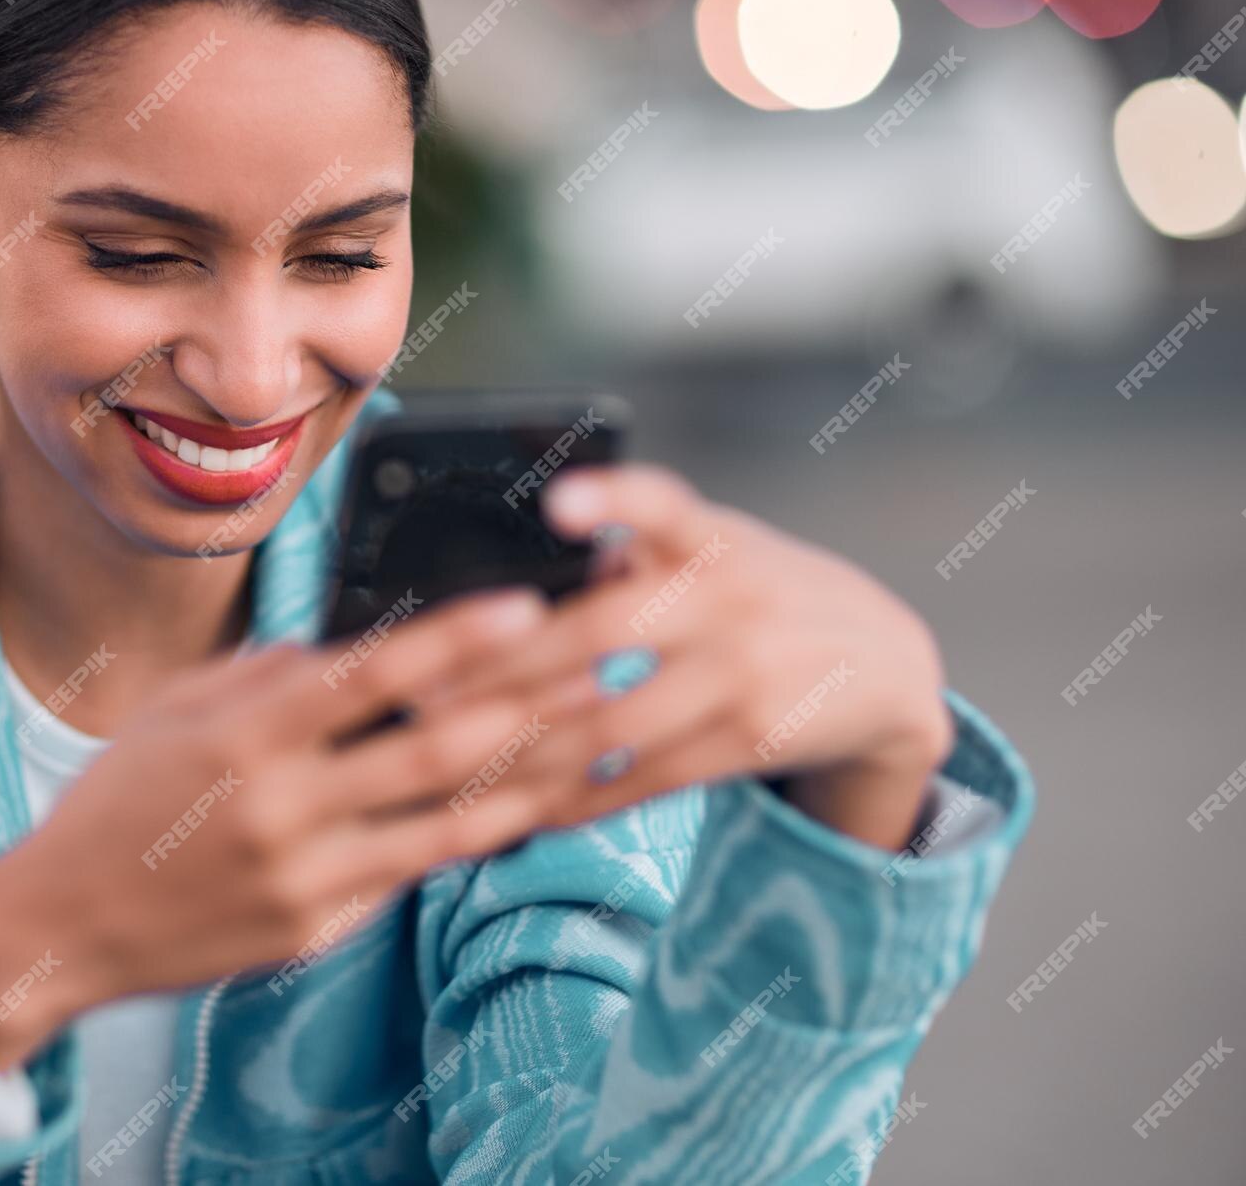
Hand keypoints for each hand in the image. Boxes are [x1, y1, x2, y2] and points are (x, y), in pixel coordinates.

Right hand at [0, 587, 590, 1070]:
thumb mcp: (176, 712)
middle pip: (436, 748)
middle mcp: (283, 807)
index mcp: (244, 736)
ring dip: (534, 771)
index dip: (456, 639)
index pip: (371, 676)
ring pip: (449, 821)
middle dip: (531, 700)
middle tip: (604, 659)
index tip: (525, 604)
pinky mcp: (317, 929)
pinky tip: (529, 802)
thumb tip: (356, 646)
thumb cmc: (116, 802)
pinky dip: (475, 835)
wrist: (61, 926)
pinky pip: (412, 874)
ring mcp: (306, 878)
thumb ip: (270, 676)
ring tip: (597, 728)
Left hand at [435, 463, 953, 851]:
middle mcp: (732, 600)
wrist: (887, 667)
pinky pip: (642, 779)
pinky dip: (574, 798)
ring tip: (443, 763)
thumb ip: (639, 541)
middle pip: (602, 634)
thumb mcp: (717, 545)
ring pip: (611, 724)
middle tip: (421, 692)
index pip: (667, 503)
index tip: (561, 501)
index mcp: (711, 538)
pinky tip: (515, 809)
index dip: (616, 500)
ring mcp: (744, 677)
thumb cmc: (761, 591)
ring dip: (521, 753)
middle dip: (503, 670)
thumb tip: (529, 542)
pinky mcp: (749, 743)